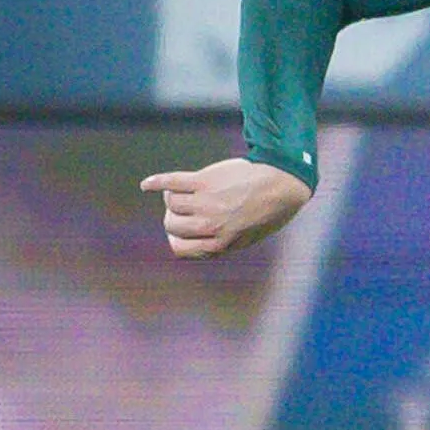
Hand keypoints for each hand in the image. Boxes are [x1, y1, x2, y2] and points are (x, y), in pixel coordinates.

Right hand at [140, 158, 309, 258]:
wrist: (283, 184)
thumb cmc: (267, 211)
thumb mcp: (246, 238)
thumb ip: (221, 243)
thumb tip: (196, 245)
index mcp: (219, 244)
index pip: (179, 248)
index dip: (177, 238)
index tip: (182, 230)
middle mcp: (209, 225)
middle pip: (171, 224)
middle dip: (174, 217)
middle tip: (186, 207)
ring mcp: (205, 202)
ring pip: (170, 203)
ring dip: (174, 196)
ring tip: (187, 190)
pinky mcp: (203, 181)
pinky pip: (171, 182)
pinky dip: (156, 182)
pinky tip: (147, 185)